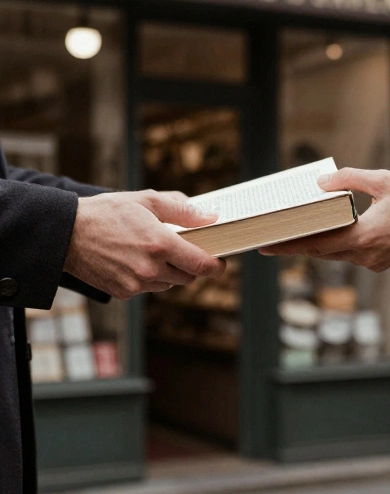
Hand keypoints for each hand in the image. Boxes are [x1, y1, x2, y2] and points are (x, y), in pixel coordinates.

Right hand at [63, 191, 225, 299]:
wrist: (66, 233)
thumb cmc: (108, 213)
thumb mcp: (147, 201)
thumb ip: (183, 211)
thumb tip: (212, 217)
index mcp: (161, 245)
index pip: (203, 265)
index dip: (216, 266)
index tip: (220, 262)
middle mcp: (150, 268)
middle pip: (188, 276)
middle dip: (190, 265)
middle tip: (181, 249)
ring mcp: (136, 283)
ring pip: (169, 283)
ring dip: (169, 271)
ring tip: (151, 251)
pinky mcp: (123, 292)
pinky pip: (148, 288)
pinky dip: (148, 278)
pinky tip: (134, 260)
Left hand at [259, 169, 389, 271]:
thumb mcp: (384, 180)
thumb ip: (349, 179)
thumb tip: (320, 183)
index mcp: (364, 237)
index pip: (316, 243)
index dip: (288, 246)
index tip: (265, 246)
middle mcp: (366, 255)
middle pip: (321, 252)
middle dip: (295, 246)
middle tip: (269, 241)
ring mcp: (374, 262)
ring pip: (336, 255)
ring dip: (316, 246)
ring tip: (293, 236)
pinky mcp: (381, 263)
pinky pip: (351, 255)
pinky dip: (336, 246)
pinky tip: (328, 235)